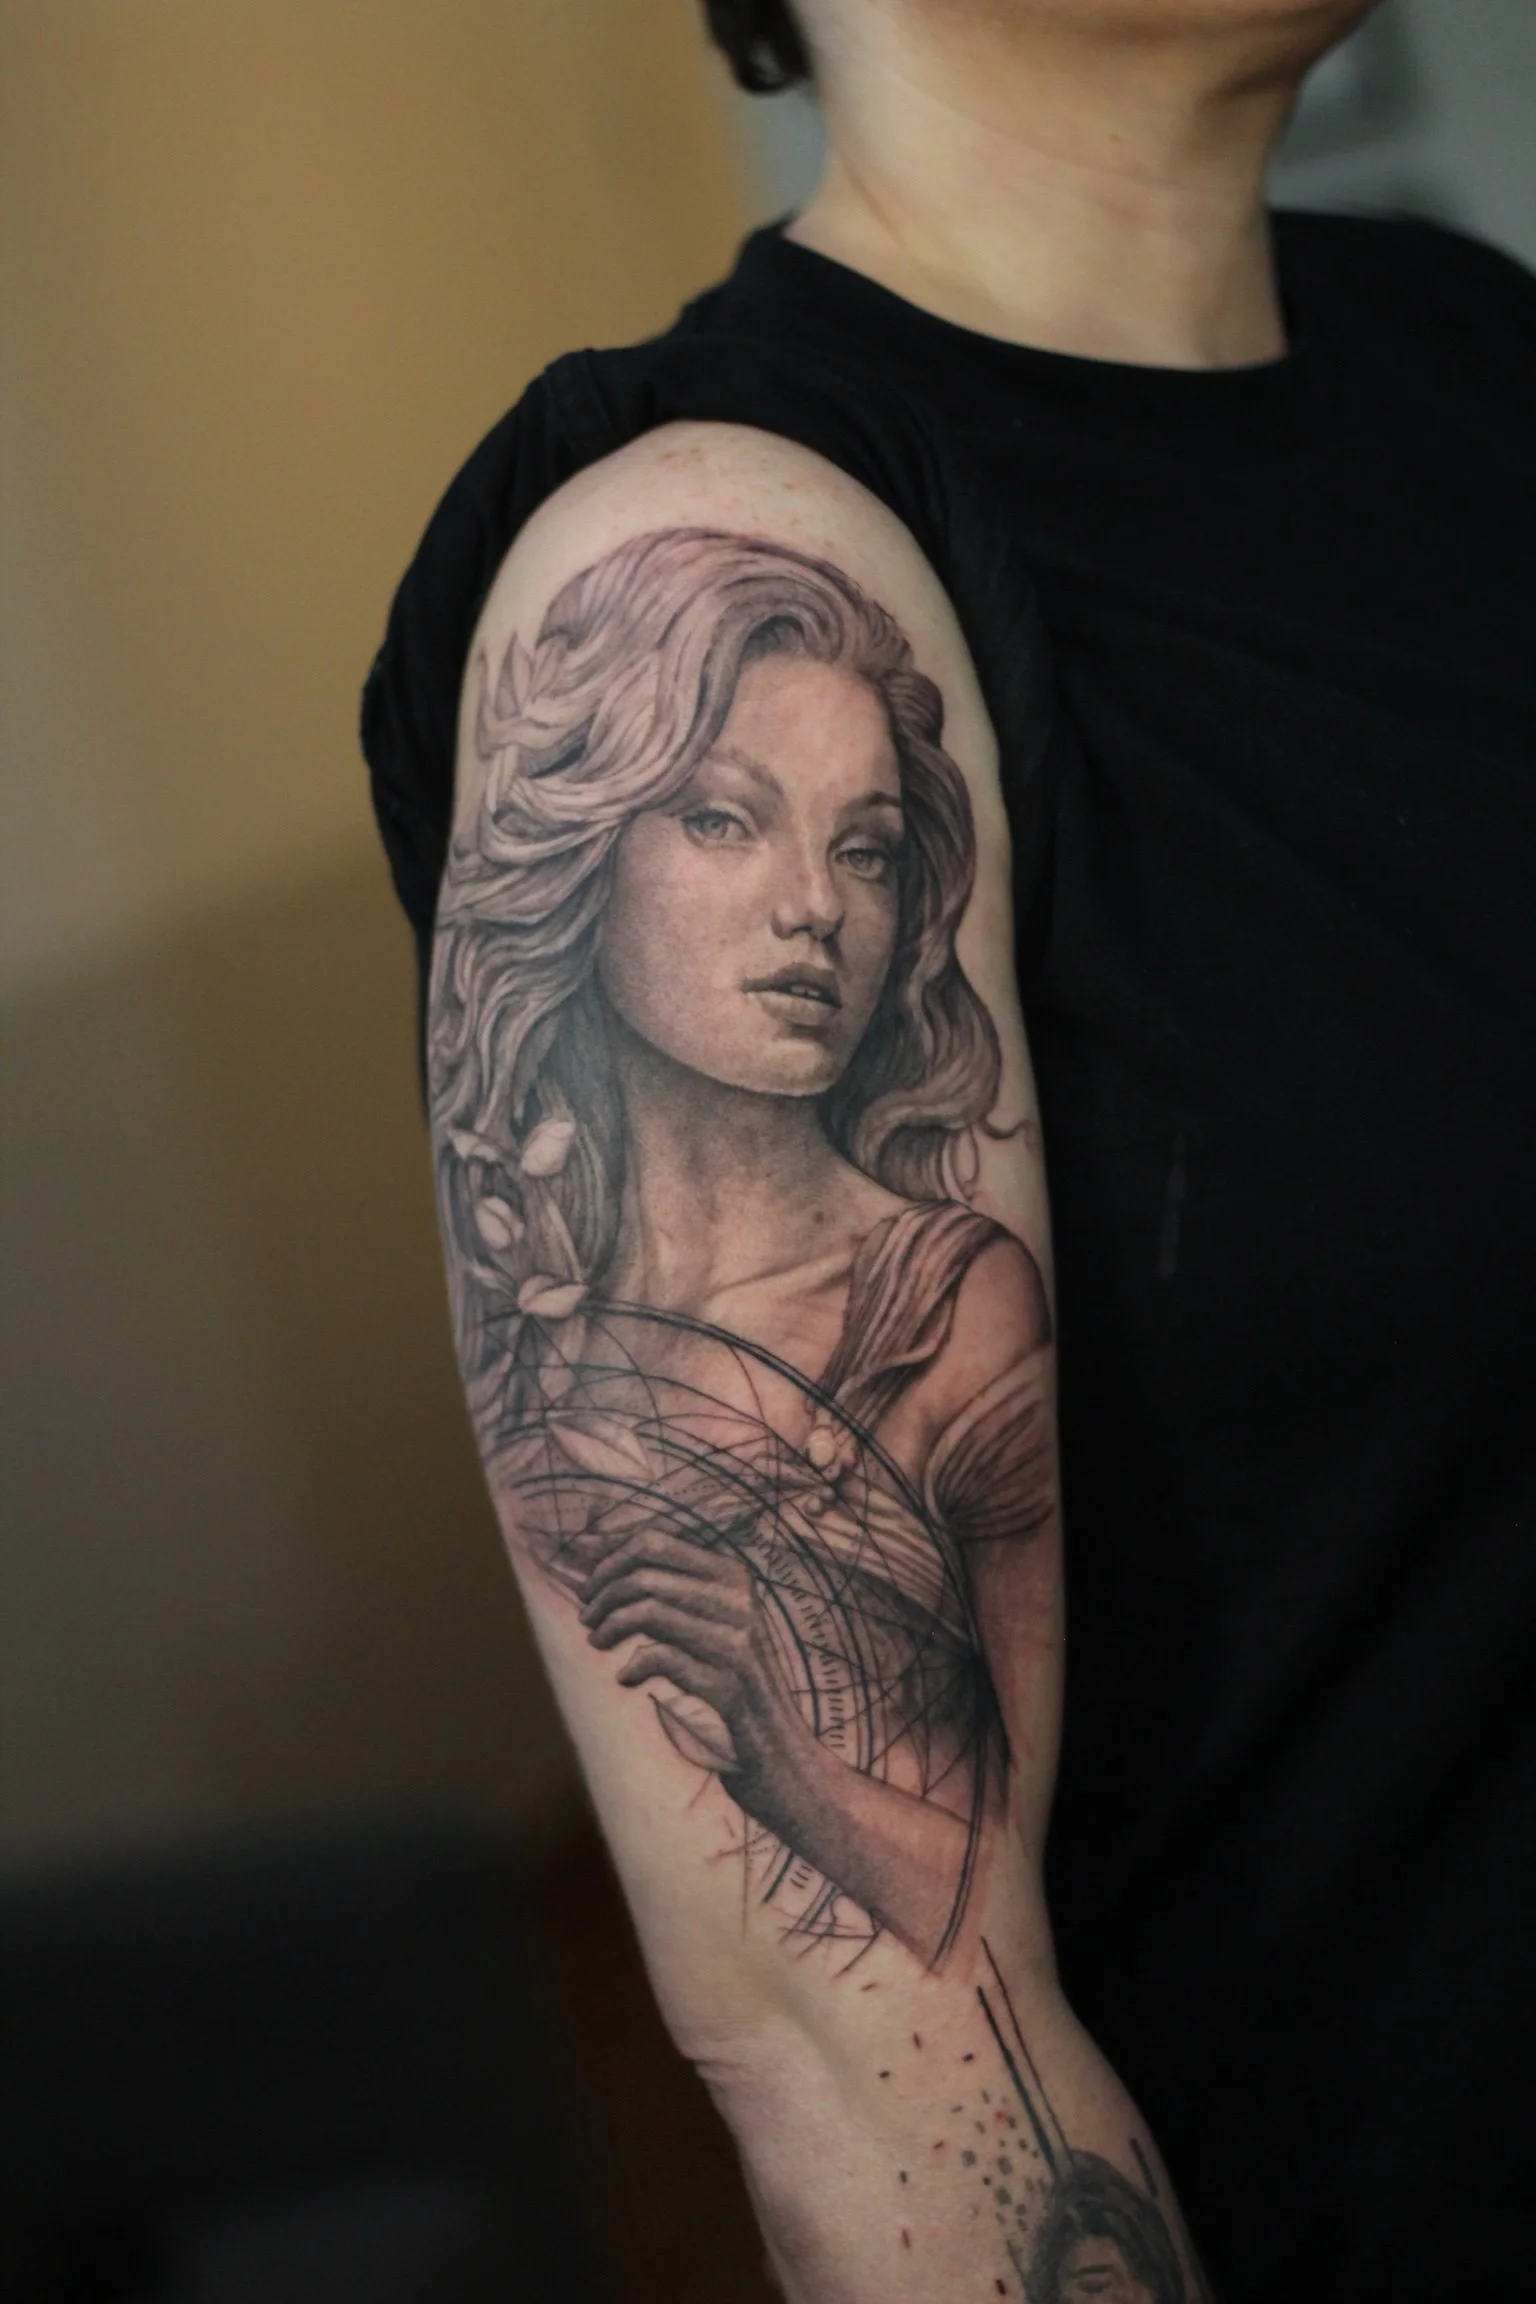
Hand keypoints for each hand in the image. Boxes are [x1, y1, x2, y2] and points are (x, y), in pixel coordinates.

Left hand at [577, 1529, 811, 1825]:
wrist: (785, 1750)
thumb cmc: (739, 1684)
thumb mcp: (718, 1625)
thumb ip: (678, 1594)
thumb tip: (607, 1566)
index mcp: (733, 1577)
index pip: (655, 1542)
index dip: (610, 1561)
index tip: (591, 1588)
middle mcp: (739, 1601)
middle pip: (645, 1573)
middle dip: (603, 1594)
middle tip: (588, 1620)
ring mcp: (737, 1642)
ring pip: (649, 1609)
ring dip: (610, 1625)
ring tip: (597, 1643)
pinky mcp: (729, 1684)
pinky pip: (662, 1658)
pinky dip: (633, 1666)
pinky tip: (626, 1679)